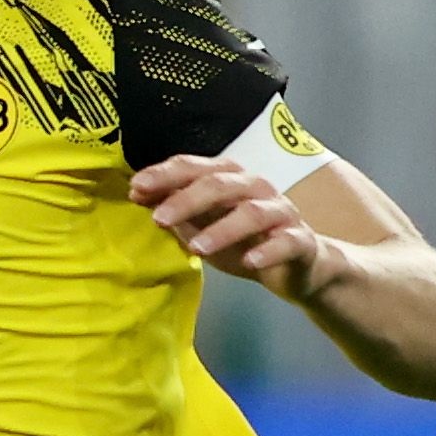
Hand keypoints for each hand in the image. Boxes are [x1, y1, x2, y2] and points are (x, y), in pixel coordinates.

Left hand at [132, 155, 341, 300]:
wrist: (298, 267)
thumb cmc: (244, 242)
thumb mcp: (203, 225)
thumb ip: (175, 209)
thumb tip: (137, 193)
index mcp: (229, 179)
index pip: (195, 168)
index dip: (165, 175)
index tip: (136, 187)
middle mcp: (255, 188)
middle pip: (220, 184)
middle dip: (186, 200)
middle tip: (158, 219)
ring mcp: (280, 212)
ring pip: (252, 212)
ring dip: (222, 229)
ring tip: (196, 248)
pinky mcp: (299, 240)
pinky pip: (286, 242)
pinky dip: (267, 251)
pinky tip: (250, 262)